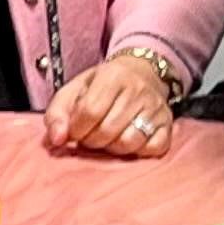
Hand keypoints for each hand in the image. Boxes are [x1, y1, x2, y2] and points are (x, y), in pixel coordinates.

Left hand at [46, 50, 177, 158]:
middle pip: (108, 130)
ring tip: (108, 139)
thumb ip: (57, 114)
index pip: (90, 111)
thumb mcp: (74, 90)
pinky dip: (137, 152)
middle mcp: (138, 90)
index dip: (77, 129)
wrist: (141, 73)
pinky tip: (128, 141)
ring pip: (129, 143)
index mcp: (112, 76)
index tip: (75, 131)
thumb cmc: (101, 85)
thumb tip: (55, 140)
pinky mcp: (168, 124)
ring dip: (113, 148)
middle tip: (90, 136)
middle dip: (92, 141)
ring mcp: (156, 108)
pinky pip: (152, 149)